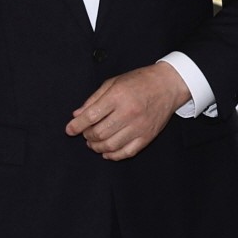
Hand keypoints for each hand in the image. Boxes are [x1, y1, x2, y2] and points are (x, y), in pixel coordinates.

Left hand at [65, 60, 187, 161]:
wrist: (168, 85)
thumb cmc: (139, 81)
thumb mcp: (113, 83)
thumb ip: (93, 99)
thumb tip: (77, 115)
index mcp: (118, 97)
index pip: (91, 116)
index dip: (77, 125)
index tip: (69, 130)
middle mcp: (128, 113)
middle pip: (100, 133)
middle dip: (87, 136)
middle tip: (85, 133)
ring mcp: (139, 127)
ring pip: (111, 145)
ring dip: (97, 147)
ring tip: (93, 143)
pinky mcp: (147, 137)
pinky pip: (127, 152)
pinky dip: (113, 156)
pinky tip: (106, 152)